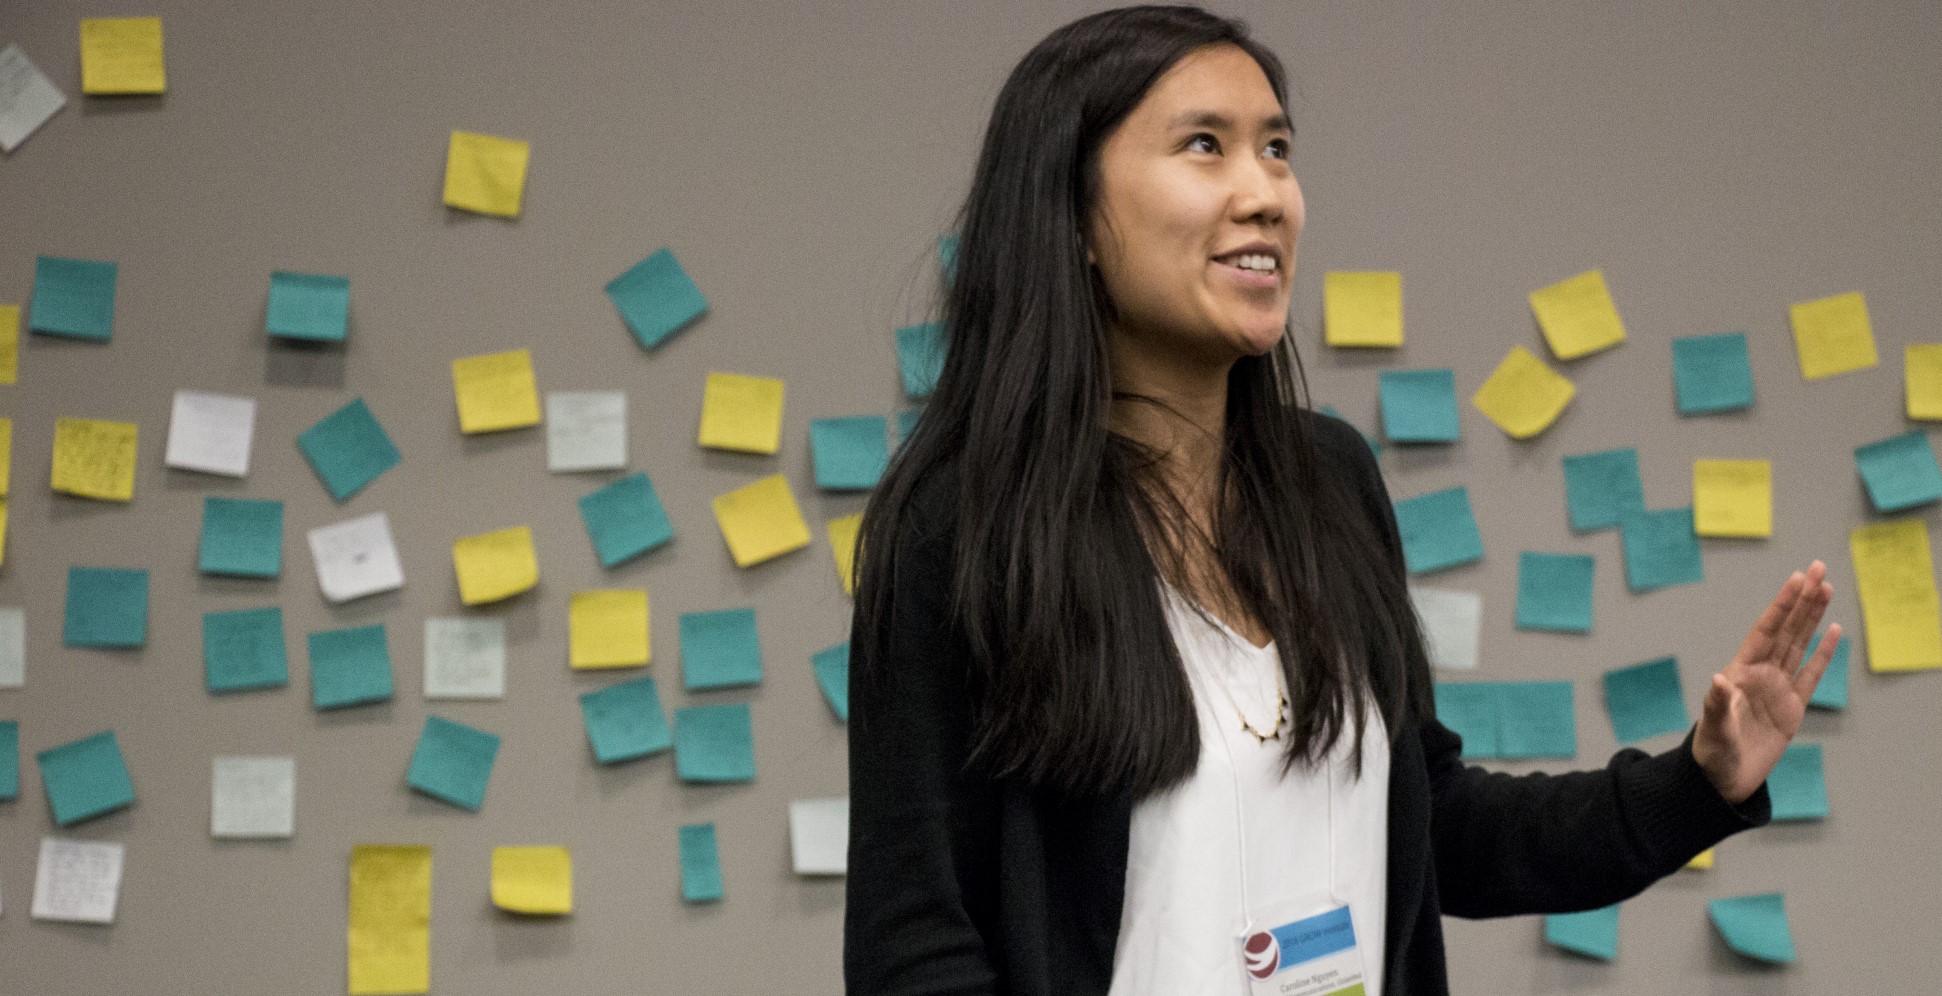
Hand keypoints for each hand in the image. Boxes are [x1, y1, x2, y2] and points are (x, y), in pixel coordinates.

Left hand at [1691, 561, 1839, 804]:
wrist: (1722, 781)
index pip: (1766, 630)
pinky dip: (1823, 653)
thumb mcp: (1714, 729)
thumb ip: (1718, 705)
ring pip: (1800, 644)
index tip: (1797, 579)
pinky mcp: (1792, 708)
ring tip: (1826, 587)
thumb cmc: (1711, 753)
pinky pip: (1812, 675)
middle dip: (1802, 599)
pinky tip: (1834, 630)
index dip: (1782, 605)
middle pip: (1787, 629)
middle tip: (1819, 567)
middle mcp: (1760, 674)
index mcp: (1740, 672)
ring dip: (1813, 617)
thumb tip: (1719, 680)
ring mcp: (1778, 689)